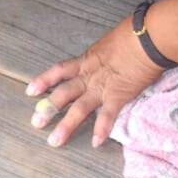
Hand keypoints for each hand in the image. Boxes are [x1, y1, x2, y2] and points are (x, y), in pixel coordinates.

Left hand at [27, 16, 163, 147]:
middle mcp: (89, 76)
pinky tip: (95, 142)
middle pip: (63, 94)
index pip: (59, 71)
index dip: (44, 80)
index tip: (30, 91)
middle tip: (36, 123)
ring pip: (79, 108)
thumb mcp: (109, 43)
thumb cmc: (132, 35)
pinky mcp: (118, 96)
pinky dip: (101, 129)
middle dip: (48, 109)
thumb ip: (103, 55)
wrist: (146, 39)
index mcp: (86, 61)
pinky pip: (107, 115)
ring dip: (66, 125)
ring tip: (55, 141)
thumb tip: (107, 57)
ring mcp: (102, 87)